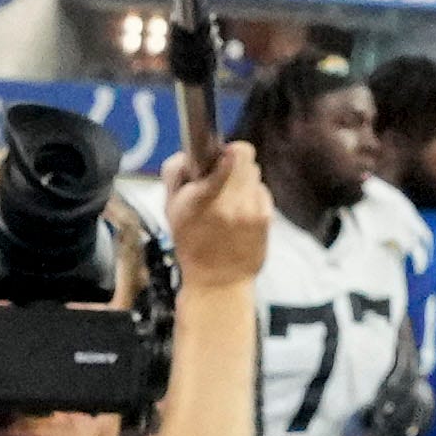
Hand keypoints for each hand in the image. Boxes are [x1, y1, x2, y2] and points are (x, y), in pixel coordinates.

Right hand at [159, 134, 269, 294]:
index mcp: (200, 201)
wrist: (218, 282)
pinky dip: (252, 195)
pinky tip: (240, 212)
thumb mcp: (169, 210)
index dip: (226, 156)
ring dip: (241, 177)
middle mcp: (228, 205)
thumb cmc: (191, 245)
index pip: (223, 168)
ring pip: (253, 171)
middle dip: (231, 159)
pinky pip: (261, 190)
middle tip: (221, 174)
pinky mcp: (265, 217)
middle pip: (243, 154)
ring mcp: (249, 210)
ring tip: (229, 198)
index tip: (225, 155)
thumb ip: (174, 175)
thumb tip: (188, 153)